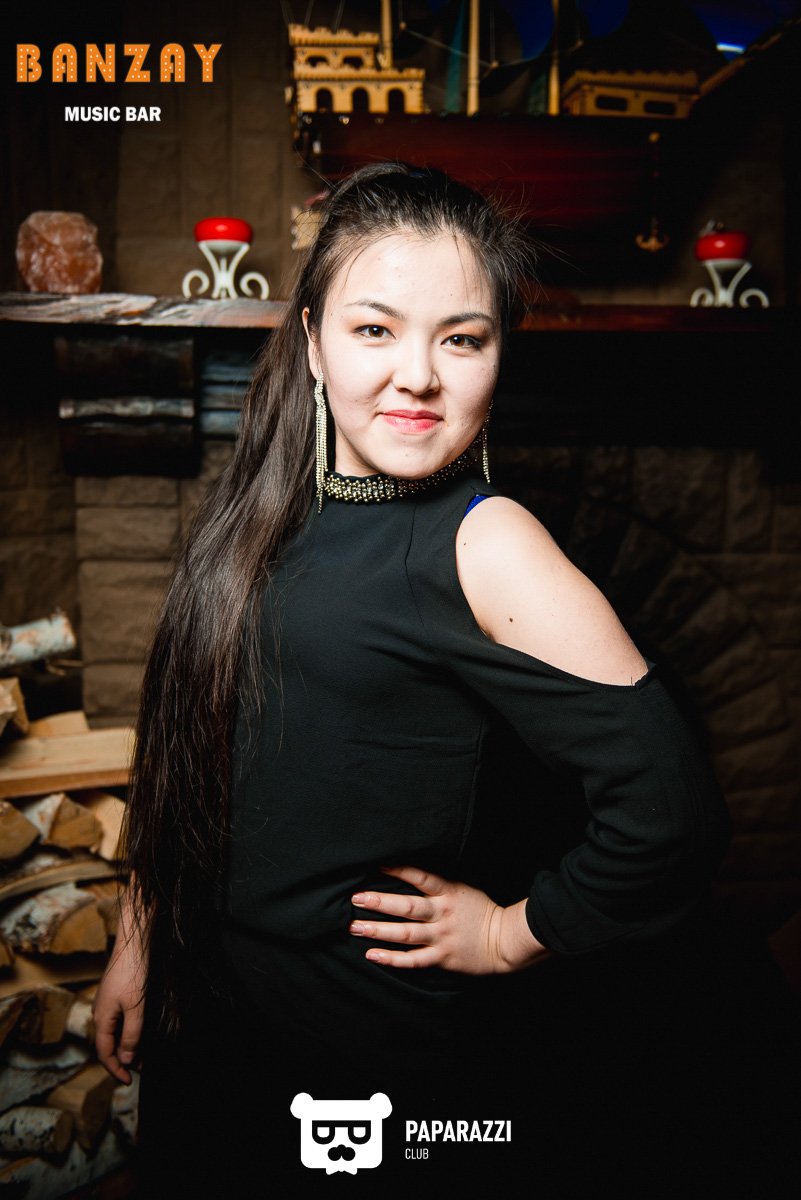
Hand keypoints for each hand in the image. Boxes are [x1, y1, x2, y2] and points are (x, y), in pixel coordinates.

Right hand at [93, 896, 149, 1084]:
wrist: (134, 940)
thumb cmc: (134, 972)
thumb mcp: (136, 1008)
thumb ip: (131, 1035)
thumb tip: (126, 1060)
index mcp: (101, 1018)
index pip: (104, 1052)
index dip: (116, 1070)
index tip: (129, 1082)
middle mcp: (100, 1011)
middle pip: (108, 1044)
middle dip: (123, 1060)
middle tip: (141, 1070)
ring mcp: (107, 1001)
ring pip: (114, 1032)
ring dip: (127, 1046)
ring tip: (144, 1055)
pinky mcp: (115, 992)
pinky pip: (118, 1020)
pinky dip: (129, 1031)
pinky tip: (141, 1031)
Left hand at [349, 864, 549, 974]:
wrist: (504, 940)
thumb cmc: (481, 912)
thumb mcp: (463, 889)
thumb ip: (440, 886)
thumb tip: (412, 874)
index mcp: (448, 893)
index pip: (420, 878)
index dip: (398, 870)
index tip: (376, 865)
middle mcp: (442, 914)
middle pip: (407, 907)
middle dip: (380, 902)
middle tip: (356, 899)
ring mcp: (441, 937)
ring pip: (405, 933)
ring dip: (379, 930)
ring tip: (356, 927)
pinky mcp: (441, 957)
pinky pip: (413, 959)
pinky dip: (392, 958)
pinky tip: (372, 955)